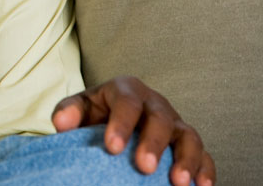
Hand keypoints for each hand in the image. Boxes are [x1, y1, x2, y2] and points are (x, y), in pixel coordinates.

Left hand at [52, 76, 214, 185]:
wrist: (113, 118)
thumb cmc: (96, 113)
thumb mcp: (80, 107)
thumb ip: (69, 112)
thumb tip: (61, 124)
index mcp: (126, 90)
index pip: (127, 103)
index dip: (121, 124)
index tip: (112, 148)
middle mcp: (155, 103)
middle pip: (160, 119)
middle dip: (153, 143)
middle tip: (143, 166)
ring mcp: (175, 123)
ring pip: (188, 136)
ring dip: (185, 159)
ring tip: (176, 182)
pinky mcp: (187, 142)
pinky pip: (205, 154)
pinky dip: (205, 170)